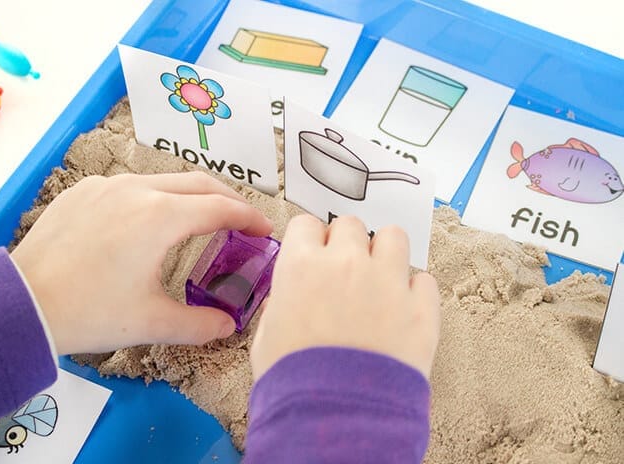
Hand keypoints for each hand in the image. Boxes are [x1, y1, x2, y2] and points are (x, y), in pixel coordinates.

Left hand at [11, 172, 272, 354]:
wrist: (22, 303)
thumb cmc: (90, 312)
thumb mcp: (151, 322)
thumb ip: (200, 324)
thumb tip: (228, 325)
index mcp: (161, 217)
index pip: (220, 208)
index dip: (249, 218)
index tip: (264, 230)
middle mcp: (137, 189)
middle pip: (198, 184)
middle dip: (227, 200)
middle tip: (242, 221)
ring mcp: (107, 185)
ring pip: (163, 180)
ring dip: (190, 195)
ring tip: (201, 218)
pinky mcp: (83, 190)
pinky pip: (130, 185)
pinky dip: (154, 196)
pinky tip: (150, 220)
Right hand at [250, 215, 439, 380]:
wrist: (336, 417)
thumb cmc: (293, 381)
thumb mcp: (266, 339)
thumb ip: (279, 307)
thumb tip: (287, 300)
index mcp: (302, 266)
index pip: (307, 224)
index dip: (309, 242)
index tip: (313, 256)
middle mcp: (346, 262)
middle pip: (351, 224)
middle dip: (347, 244)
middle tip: (345, 272)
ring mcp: (388, 281)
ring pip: (394, 236)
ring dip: (385, 253)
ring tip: (380, 278)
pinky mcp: (421, 307)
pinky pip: (424, 279)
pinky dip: (415, 290)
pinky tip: (404, 309)